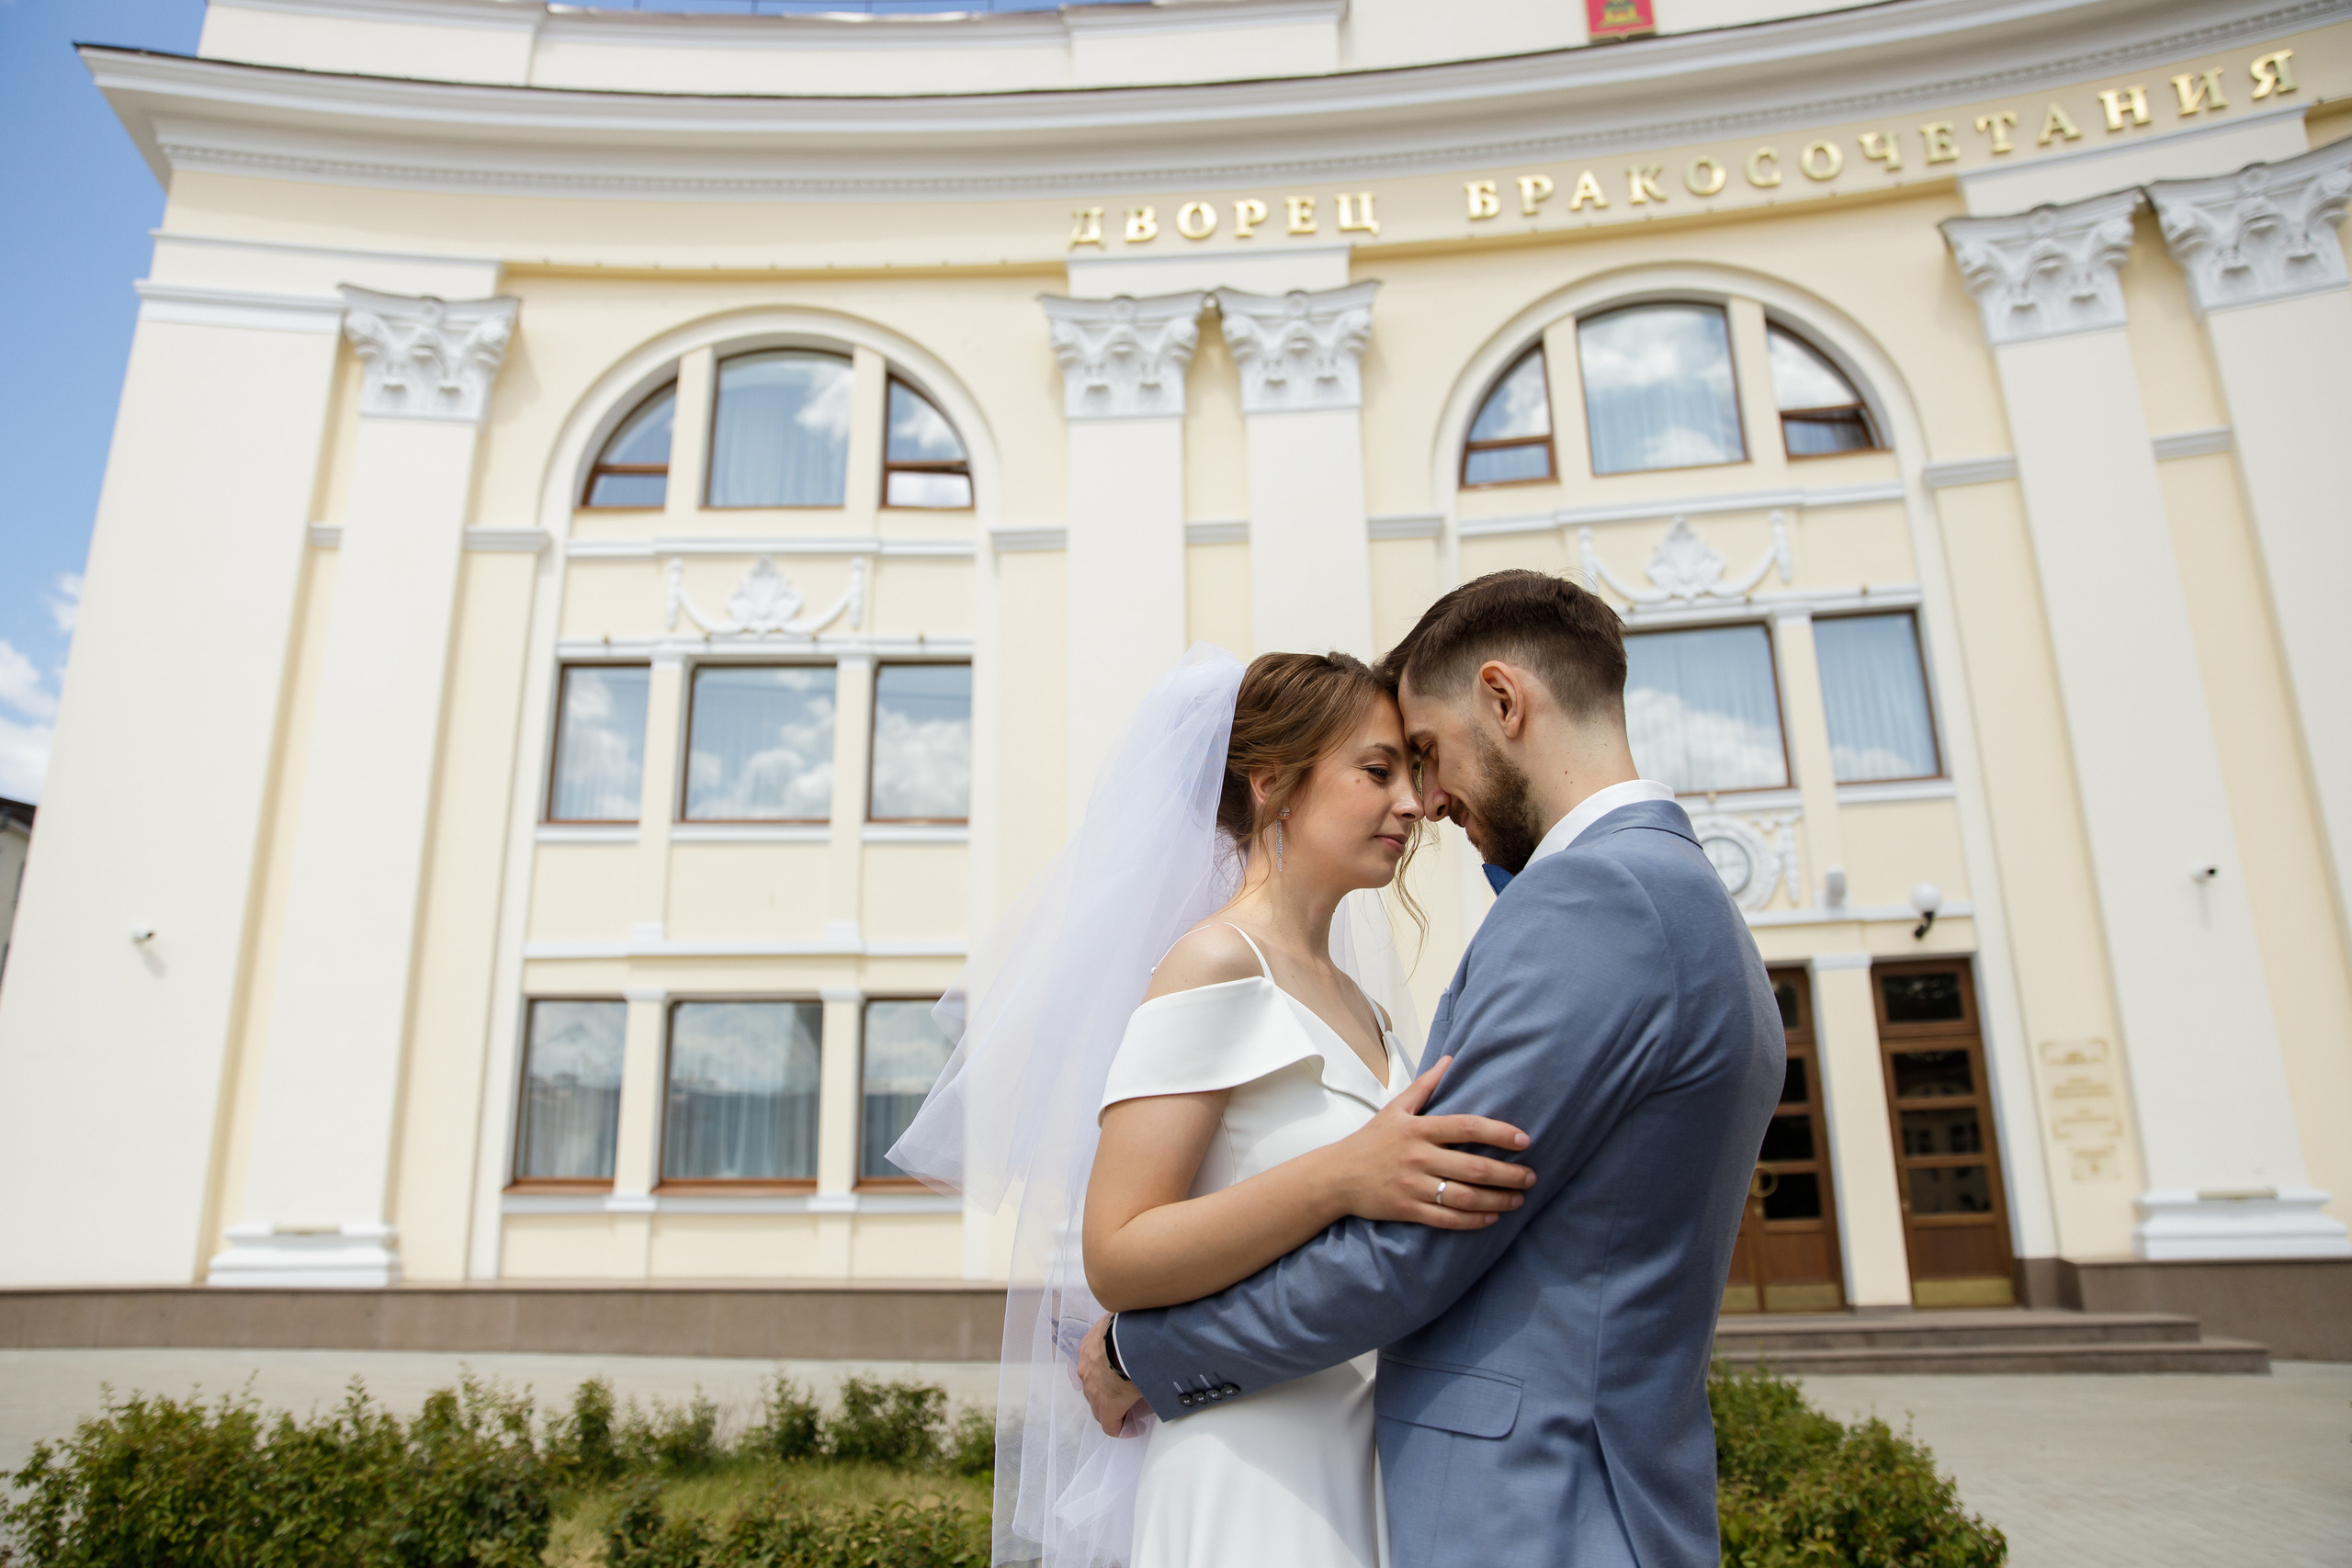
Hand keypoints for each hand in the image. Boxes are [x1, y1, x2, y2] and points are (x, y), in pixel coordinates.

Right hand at [1079, 1314, 1146, 1436]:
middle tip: (1126, 1406)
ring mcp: (1085, 1367)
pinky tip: (1108, 1359)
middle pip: (1097, 1408)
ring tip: (1116, 1380)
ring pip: (1090, 1385)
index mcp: (1107, 1403)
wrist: (1130, 1332)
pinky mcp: (1084, 1348)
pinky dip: (1096, 1366)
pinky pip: (1087, 1364)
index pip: (1109, 1427)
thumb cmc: (1142, 1361)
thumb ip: (1150, 1401)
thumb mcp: (1151, 1387)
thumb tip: (1157, 1402)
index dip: (1123, 1430)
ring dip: (1101, 1388)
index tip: (1134, 1427)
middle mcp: (1091, 1388)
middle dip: (1111, 1410)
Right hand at [1321, 1056, 1534, 1228]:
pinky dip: (1473, 1220)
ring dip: (1497, 1199)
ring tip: (1518, 1200)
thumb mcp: (1396, 1108)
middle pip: (1473, 1166)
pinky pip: (1447, 1219)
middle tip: (1531, 1177)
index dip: (1498, 1133)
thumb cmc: (1371, 1140)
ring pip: (1464, 1196)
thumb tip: (1450, 1059)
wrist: (1337, 1176)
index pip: (1466, 1127)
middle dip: (1508, 1174)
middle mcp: (1418, 1157)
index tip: (1524, 1140)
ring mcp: (1413, 1185)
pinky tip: (1492, 1217)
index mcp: (1418, 1129)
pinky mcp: (1407, 1209)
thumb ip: (1426, 1086)